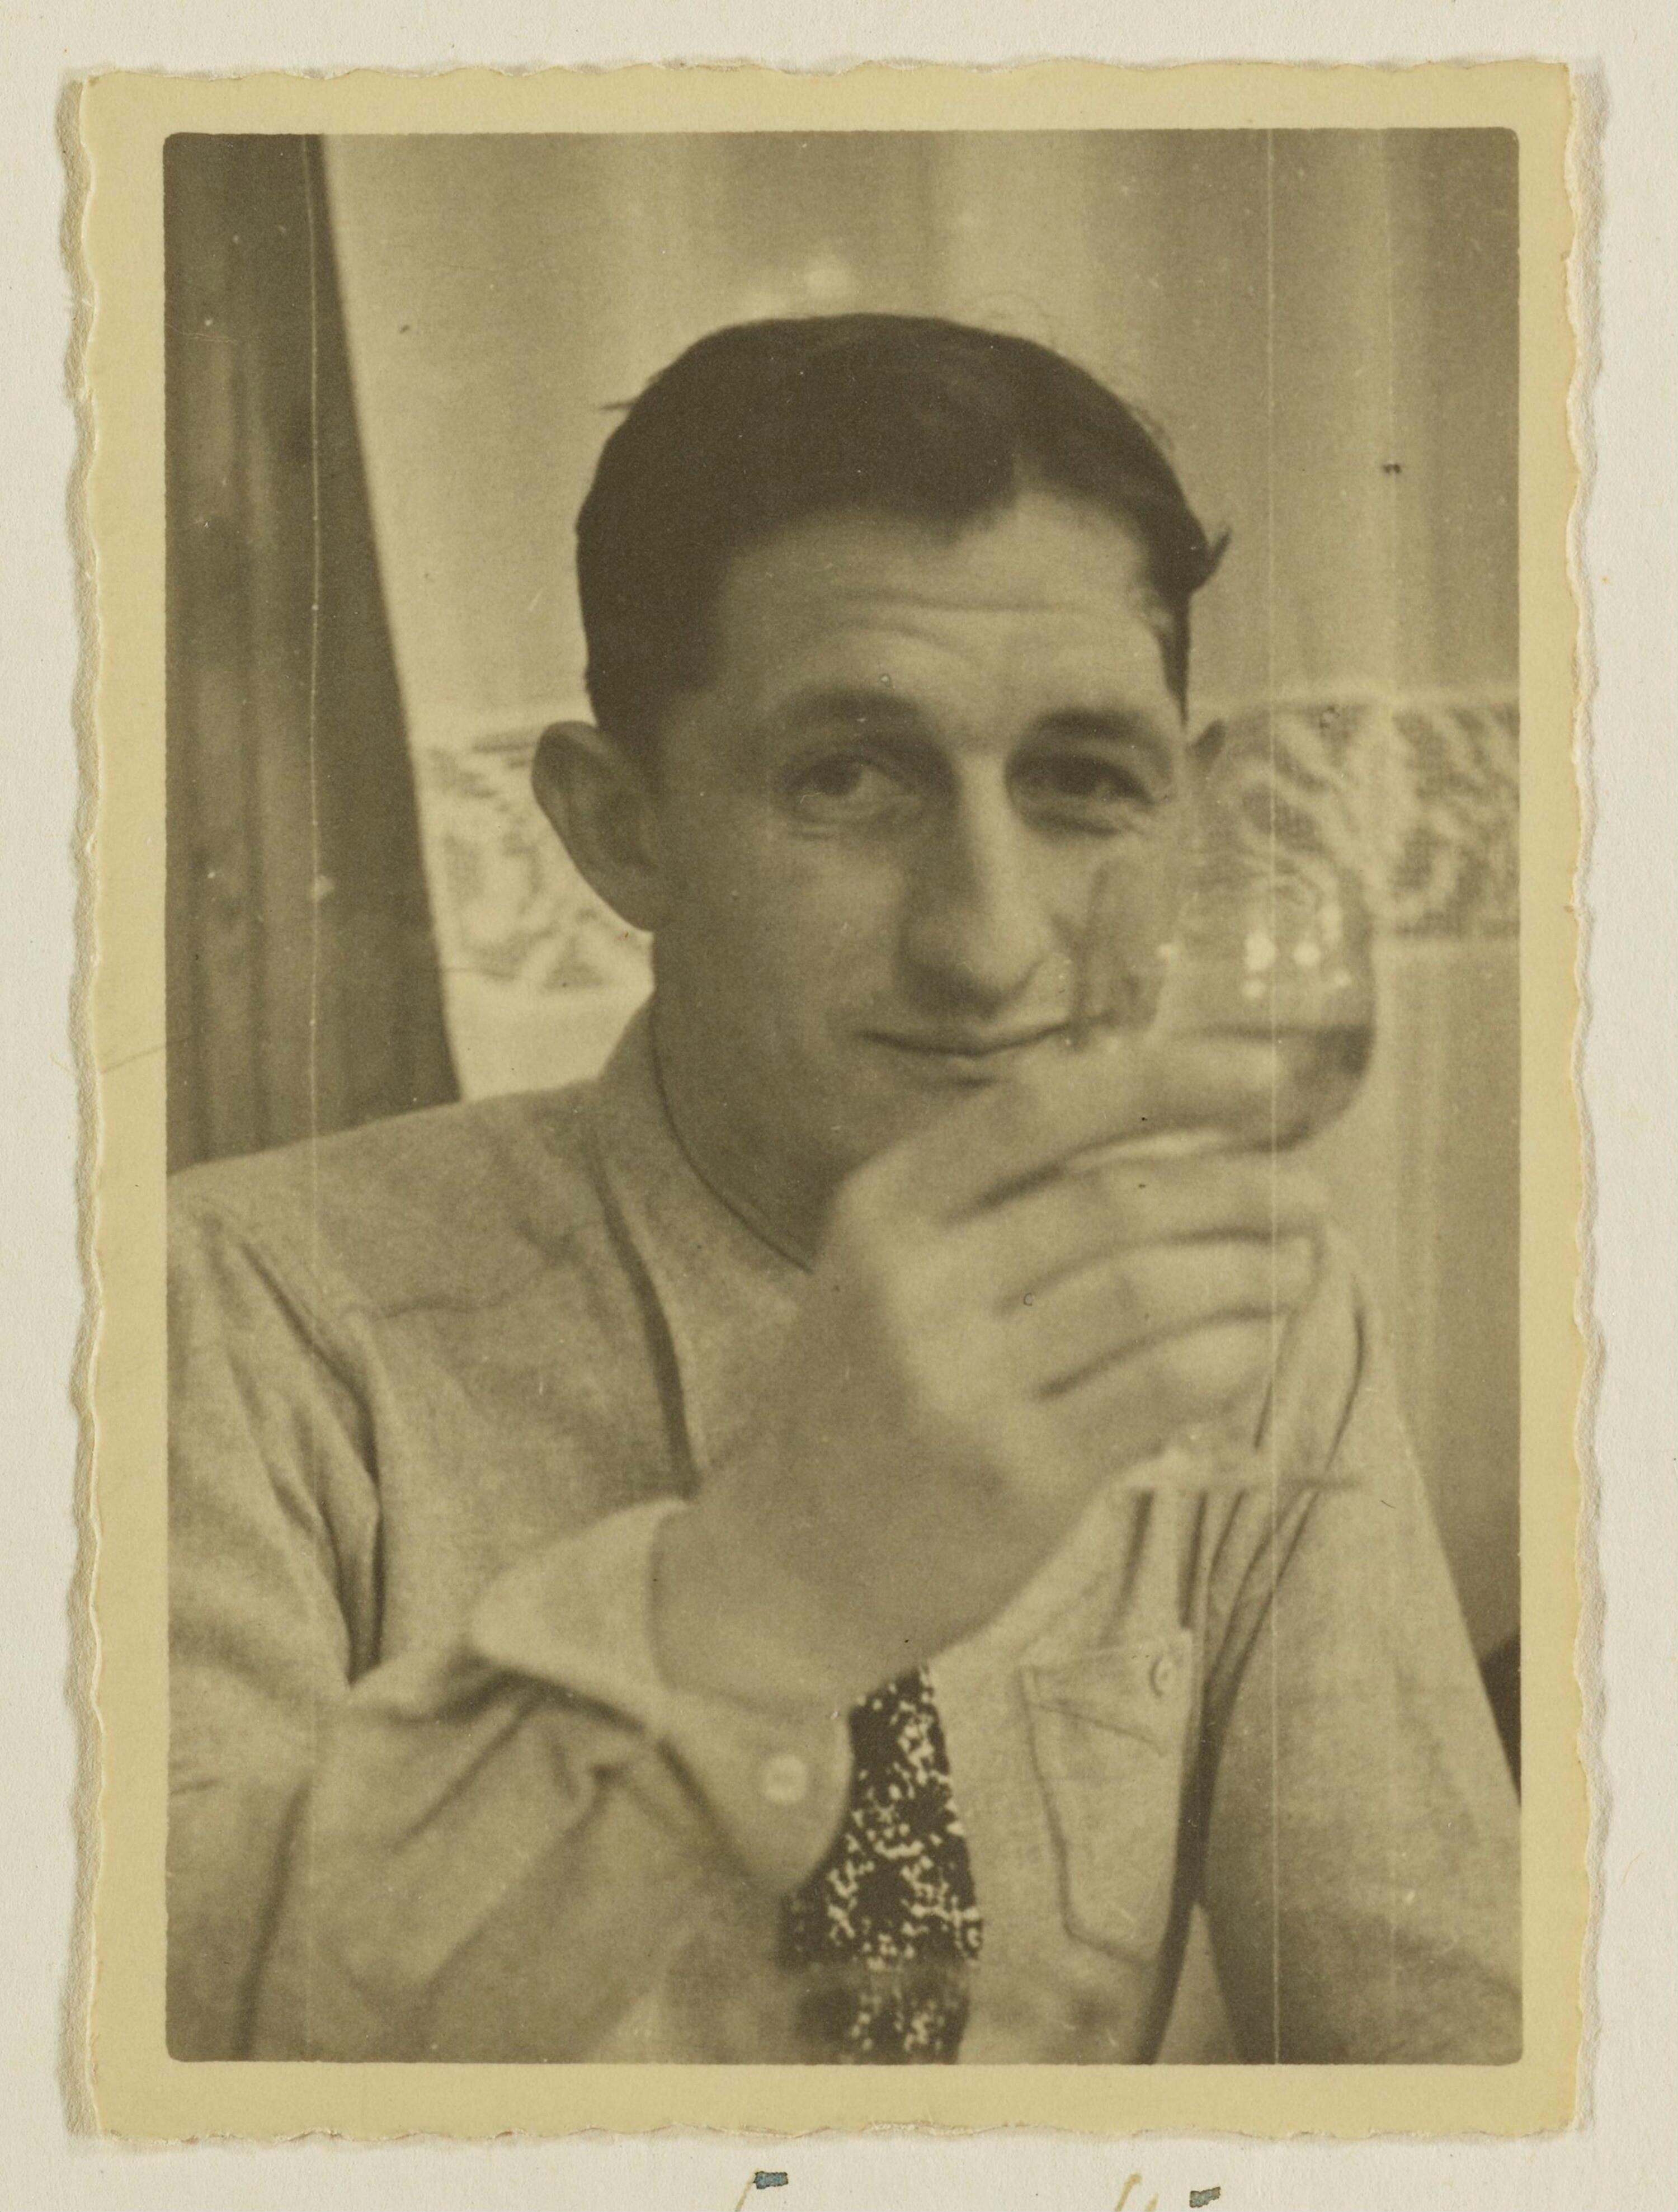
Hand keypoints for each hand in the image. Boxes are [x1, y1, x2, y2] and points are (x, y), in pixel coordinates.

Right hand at [653, 1033, 1325, 1715]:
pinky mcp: (1018, 1474)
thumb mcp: (884, 1276)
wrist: (787, 1565)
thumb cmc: (859, 1404)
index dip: (1164, 1079)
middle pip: (1116, 1203)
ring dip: (1247, 1273)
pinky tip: (1252, 1346)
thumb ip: (993, 1207)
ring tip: (1295, 1269)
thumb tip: (1171, 1145)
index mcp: (883, 1211)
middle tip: (1305, 1197)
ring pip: (1149, 1292)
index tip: (1256, 1071)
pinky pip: (1158, 1388)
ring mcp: (963, 1383)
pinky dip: (1227, 1355)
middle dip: (1235, 1190)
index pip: (1040, 1109)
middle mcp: (915, 1285)